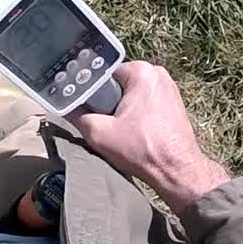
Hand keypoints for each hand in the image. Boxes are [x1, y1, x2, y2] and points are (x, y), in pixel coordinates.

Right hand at [69, 61, 229, 214]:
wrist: (178, 172)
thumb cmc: (142, 151)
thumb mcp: (99, 133)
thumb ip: (77, 115)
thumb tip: (64, 106)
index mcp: (141, 71)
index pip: (103, 73)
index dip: (91, 91)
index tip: (87, 108)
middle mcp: (157, 73)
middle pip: (117, 83)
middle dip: (107, 101)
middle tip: (102, 122)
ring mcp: (168, 87)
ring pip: (130, 94)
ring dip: (121, 109)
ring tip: (118, 129)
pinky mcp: (173, 103)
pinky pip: (144, 102)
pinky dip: (135, 114)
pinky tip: (132, 132)